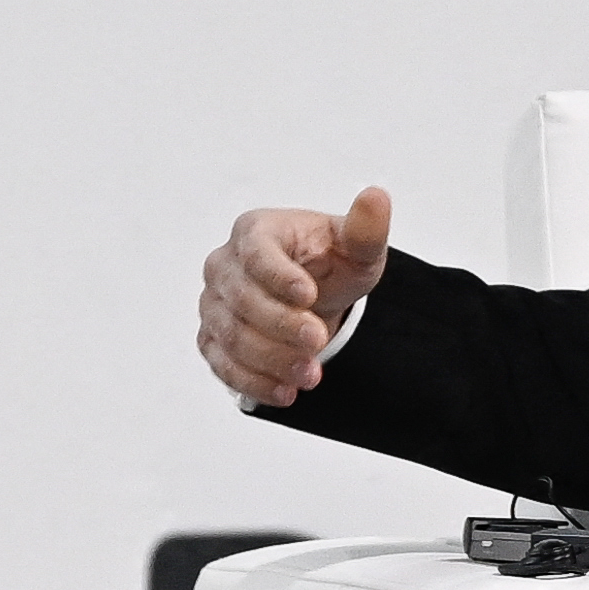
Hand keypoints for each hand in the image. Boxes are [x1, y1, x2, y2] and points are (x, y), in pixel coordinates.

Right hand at [198, 188, 395, 405]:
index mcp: (254, 231)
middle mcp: (224, 265)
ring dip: (271, 359)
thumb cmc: (331, 264)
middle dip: (281, 325)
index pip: (256, 253)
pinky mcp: (212, 339)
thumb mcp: (356, 247)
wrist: (315, 297)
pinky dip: (252, 382)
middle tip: (319, 341)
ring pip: (231, 336)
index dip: (279, 276)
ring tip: (310, 375)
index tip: (309, 296)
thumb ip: (366, 228)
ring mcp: (213, 305)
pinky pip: (222, 364)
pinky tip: (284, 393)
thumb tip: (376, 196)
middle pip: (242, 299)